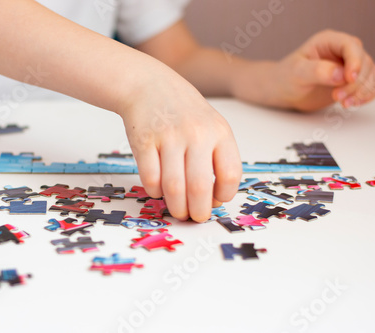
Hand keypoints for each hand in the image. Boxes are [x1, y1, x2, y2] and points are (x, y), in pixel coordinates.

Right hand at [120, 75, 241, 221]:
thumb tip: (213, 198)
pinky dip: (155, 191)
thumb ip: (216, 156)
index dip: (224, 196)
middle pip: (200, 187)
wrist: (148, 85)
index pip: (230, 175)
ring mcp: (168, 137)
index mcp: (219, 131)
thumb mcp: (210, 124)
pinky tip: (158, 189)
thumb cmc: (182, 110)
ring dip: (176, 207)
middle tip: (195, 218)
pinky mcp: (144, 141)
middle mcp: (196, 134)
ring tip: (177, 211)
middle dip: (198, 211)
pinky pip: (150, 178)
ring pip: (173, 187)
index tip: (216, 201)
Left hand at [274, 29, 374, 110]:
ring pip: (370, 74)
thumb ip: (317, 71)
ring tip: (345, 104)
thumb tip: (340, 74)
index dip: (354, 61)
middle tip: (337, 97)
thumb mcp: (296, 72)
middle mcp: (342, 51)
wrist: (284, 91)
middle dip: (355, 82)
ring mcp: (349, 66)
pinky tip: (354, 103)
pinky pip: (371, 85)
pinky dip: (367, 95)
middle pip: (364, 62)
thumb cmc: (286, 77)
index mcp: (328, 41)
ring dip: (362, 90)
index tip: (349, 79)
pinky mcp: (352, 81)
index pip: (351, 46)